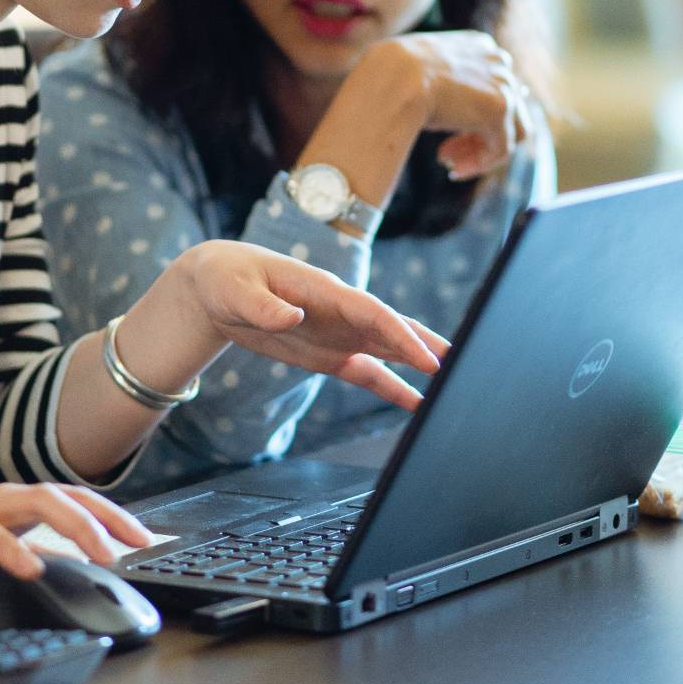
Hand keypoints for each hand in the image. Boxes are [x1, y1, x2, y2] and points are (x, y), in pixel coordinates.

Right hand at [0, 482, 157, 620]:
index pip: (72, 499)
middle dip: (76, 524)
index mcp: (17, 505)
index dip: (109, 515)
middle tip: (107, 555)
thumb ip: (54, 549)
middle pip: (37, 499)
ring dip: (8, 546)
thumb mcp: (15, 548)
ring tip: (34, 570)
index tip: (142, 540)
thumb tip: (104, 559)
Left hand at [163, 240, 447, 410]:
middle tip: (465, 364)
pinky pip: (370, 373)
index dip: (403, 336)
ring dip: (421, 365)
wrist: (217, 287)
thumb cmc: (227, 278)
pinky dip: (395, 388)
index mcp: (326, 291)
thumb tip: (290, 318)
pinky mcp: (330, 354)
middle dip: (428, 346)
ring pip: (390, 350)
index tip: (429, 359)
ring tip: (454, 382)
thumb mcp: (236, 290)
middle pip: (394, 329)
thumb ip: (264, 306)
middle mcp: (342, 312)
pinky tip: (418, 405)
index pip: (374, 314)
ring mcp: (340, 333)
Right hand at [368, 31, 528, 178]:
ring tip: (451, 165)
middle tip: (446, 154)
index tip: (447, 133)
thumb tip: (447, 111)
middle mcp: (498, 61)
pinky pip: (501, 148)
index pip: (492, 86)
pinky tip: (454, 170)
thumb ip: (444, 86)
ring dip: (479, 151)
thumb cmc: (394, 76)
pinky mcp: (500, 109)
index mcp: (479, 46)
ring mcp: (503, 84)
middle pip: (504, 109)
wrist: (394, 77)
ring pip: (509, 131)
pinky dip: (480, 163)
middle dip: (474, 134)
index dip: (472, 114)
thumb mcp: (421, 74)